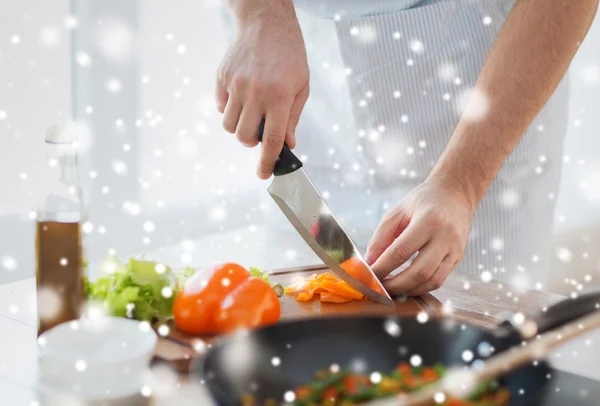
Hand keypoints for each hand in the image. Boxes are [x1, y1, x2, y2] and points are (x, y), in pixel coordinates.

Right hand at [216, 3, 308, 178]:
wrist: (267, 23)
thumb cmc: (290, 56)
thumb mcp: (301, 87)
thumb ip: (292, 118)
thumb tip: (287, 145)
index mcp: (279, 97)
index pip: (271, 140)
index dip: (267, 162)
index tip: (264, 175)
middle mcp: (256, 92)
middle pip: (244, 137)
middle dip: (251, 142)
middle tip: (260, 130)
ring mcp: (236, 84)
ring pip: (229, 126)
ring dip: (239, 127)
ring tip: (251, 112)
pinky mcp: (222, 77)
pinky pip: (220, 107)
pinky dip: (230, 109)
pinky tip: (242, 95)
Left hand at [364, 178, 475, 296]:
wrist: (455, 194)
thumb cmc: (423, 201)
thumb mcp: (397, 212)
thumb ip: (381, 237)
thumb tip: (369, 263)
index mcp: (429, 220)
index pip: (401, 252)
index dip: (382, 267)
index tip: (368, 276)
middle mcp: (445, 237)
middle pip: (419, 272)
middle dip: (395, 285)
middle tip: (379, 288)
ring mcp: (455, 250)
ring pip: (432, 281)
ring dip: (408, 290)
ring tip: (391, 289)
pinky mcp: (458, 258)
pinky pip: (439, 280)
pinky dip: (421, 287)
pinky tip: (407, 285)